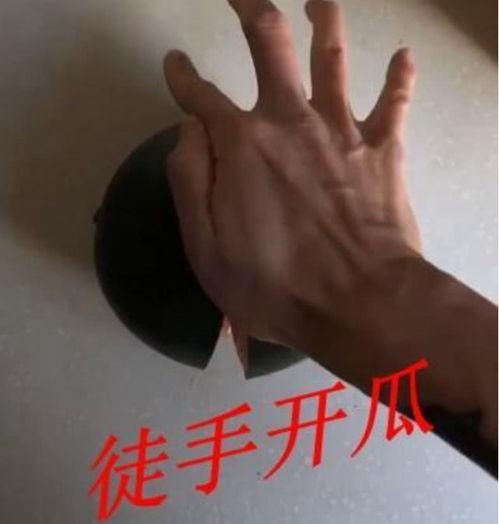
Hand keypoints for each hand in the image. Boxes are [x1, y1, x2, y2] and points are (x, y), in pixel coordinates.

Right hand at [163, 0, 420, 355]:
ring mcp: (341, 130)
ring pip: (333, 57)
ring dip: (324, 22)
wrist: (357, 304)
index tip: (176, 66)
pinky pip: (395, 102)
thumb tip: (189, 129)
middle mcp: (290, 121)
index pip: (200, 96)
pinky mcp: (384, 150)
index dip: (183, 77)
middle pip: (269, 43)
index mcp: (241, 146)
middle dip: (250, 10)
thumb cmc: (274, 287)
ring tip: (319, 3)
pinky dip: (400, 77)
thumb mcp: (205, 248)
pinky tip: (403, 57)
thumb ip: (189, 180)